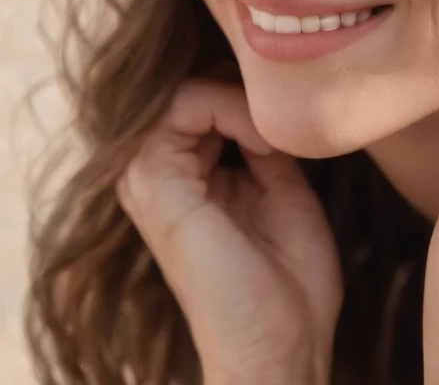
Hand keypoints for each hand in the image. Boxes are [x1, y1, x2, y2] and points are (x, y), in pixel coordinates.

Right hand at [115, 78, 342, 384]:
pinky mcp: (156, 187)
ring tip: (273, 136)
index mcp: (188, 179)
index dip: (249, 96)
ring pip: (184, 89)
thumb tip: (261, 98)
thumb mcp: (284, 189)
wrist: (281, 348)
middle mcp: (160, 177)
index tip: (288, 124)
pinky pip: (183, 107)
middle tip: (282, 122)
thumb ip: (264, 142)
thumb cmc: (288, 283)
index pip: (202, 99)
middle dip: (243, 92)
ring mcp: (150, 180)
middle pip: (190, 89)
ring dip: (238, 99)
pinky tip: (262, 142)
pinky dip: (230, 108)